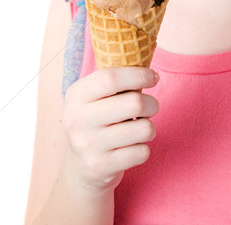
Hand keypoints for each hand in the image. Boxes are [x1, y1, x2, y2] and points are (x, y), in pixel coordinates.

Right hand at [63, 67, 158, 192]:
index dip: (139, 75)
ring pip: (144, 128)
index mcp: (76, 94)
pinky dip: (143, 148)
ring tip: (140, 128)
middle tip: (151, 106)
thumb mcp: (95, 97)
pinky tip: (131, 147)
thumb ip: (115, 79)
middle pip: (134, 102)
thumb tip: (149, 61)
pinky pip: (142, 152)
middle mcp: (77, 119)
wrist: (81, 167)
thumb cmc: (98, 121)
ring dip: (149, 127)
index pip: (111, 77)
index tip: (154, 77)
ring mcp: (88, 145)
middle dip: (153, 103)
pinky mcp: (101, 167)